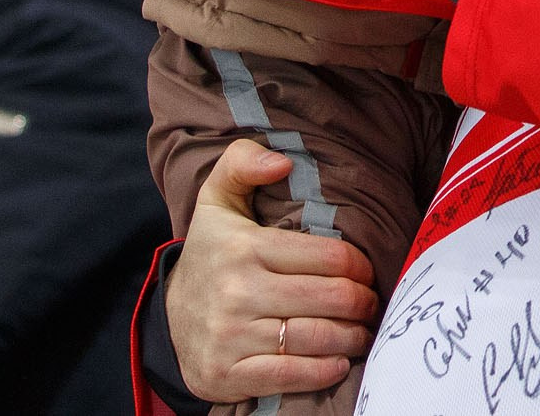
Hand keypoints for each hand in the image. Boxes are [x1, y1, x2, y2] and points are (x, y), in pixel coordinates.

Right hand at [166, 139, 376, 402]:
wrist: (169, 317)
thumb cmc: (213, 253)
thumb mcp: (218, 199)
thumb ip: (243, 162)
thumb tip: (280, 163)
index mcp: (244, 247)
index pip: (328, 256)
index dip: (358, 265)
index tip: (366, 271)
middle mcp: (236, 293)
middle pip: (329, 298)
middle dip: (362, 302)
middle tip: (371, 303)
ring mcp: (230, 337)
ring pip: (315, 337)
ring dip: (352, 337)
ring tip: (362, 331)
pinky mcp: (227, 375)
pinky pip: (290, 376)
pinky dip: (323, 371)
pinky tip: (339, 363)